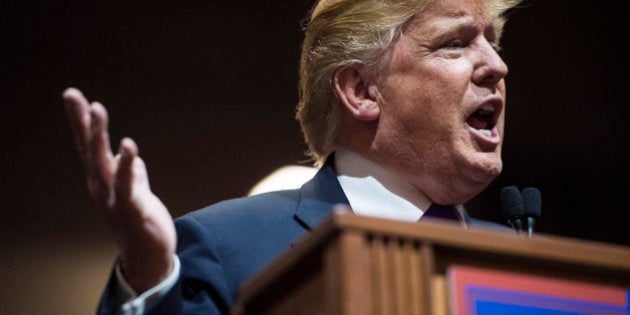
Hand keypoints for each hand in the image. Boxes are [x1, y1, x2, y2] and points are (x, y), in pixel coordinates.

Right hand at [63, 87, 176, 292]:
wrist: (149, 258)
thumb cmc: (141, 224)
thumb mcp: (136, 192)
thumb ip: (132, 173)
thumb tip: (127, 155)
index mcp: (103, 181)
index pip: (89, 146)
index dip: (82, 121)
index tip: (74, 96)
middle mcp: (102, 187)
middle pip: (89, 149)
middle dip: (81, 121)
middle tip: (71, 94)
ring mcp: (113, 198)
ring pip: (103, 161)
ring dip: (99, 135)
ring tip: (97, 109)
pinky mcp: (132, 209)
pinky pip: (128, 183)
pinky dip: (127, 164)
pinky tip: (128, 145)